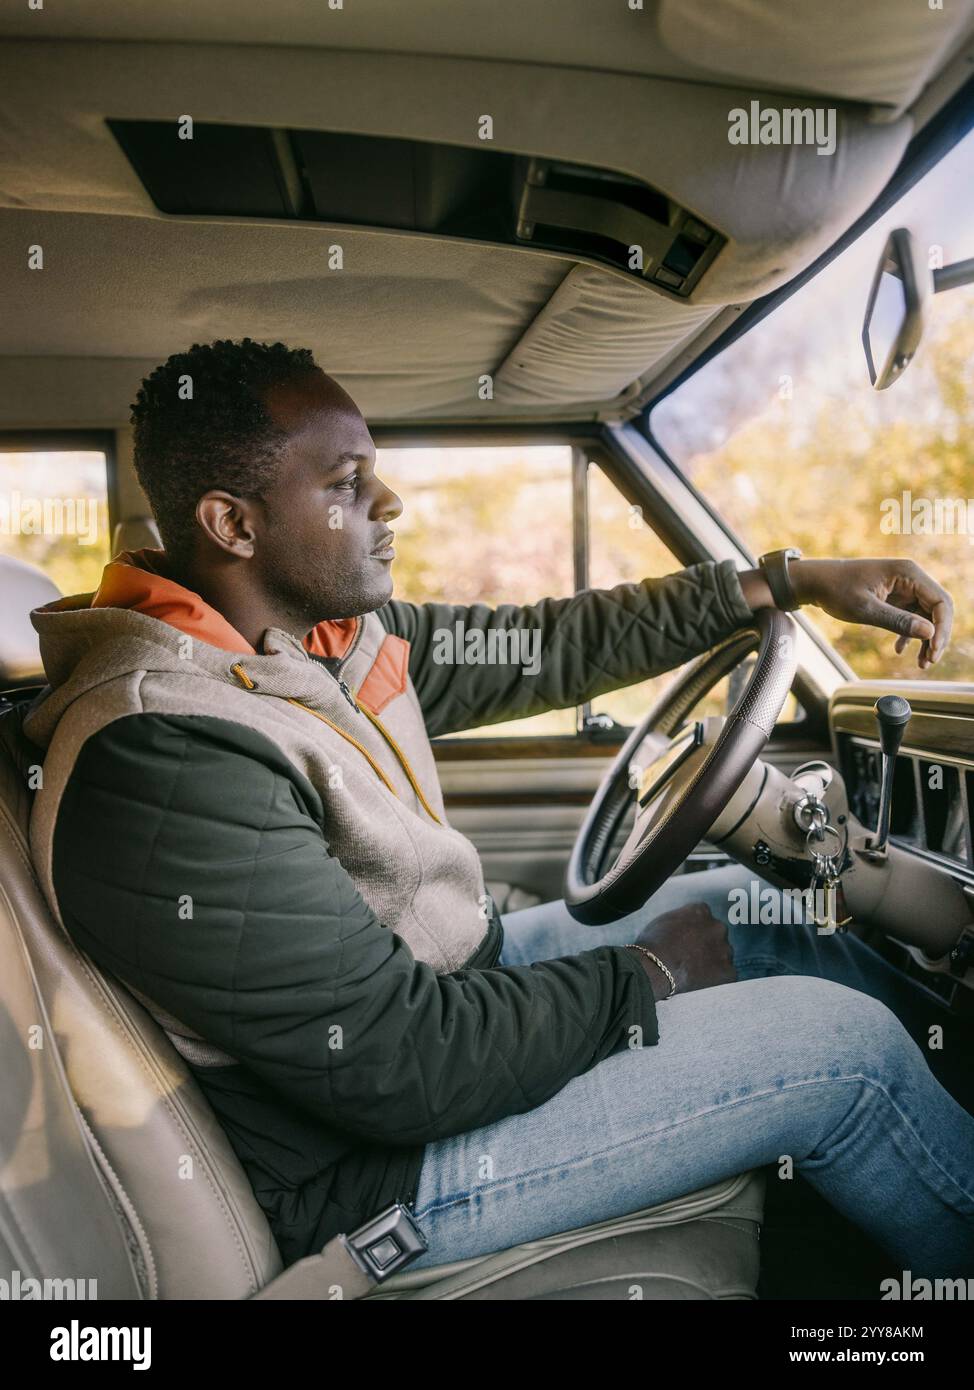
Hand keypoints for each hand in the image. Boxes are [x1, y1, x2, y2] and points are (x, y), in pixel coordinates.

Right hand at [630, 901, 736, 999]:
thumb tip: (683, 926)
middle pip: (717, 934)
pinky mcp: (728, 971)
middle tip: (693, 957)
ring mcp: (725, 949)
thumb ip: (681, 918)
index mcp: (701, 911)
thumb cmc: (652, 945)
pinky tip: (701, 983)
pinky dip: (717, 979)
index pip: (704, 916)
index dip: (696, 930)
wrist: (654, 967)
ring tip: (695, 973)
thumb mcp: (664, 920)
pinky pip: (727, 975)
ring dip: (714, 961)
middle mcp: (717, 927)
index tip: (689, 940)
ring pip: (723, 955)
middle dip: (708, 944)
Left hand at [790, 558, 951, 670]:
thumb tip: (929, 633)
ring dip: (924, 638)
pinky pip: (910, 616)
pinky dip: (909, 634)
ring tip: (920, 663)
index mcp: (907, 573)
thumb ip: (898, 620)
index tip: (934, 651)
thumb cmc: (836, 589)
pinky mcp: (894, 596)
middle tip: (928, 661)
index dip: (942, 628)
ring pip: (925, 615)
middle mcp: (910, 577)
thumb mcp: (866, 609)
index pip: (940, 601)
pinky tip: (899, 650)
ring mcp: (903, 587)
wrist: (814, 582)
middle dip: (936, 636)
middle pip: (937, 609)